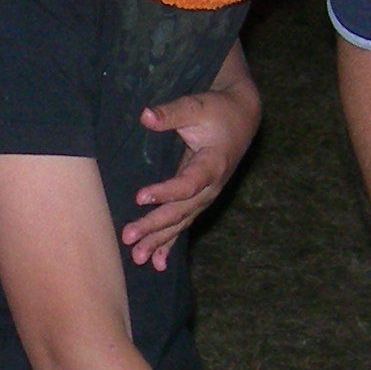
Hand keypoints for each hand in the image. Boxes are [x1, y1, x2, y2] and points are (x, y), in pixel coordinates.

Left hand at [119, 57, 258, 271]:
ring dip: (158, 241)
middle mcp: (211, 187)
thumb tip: (145, 115)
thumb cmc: (217, 110)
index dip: (165, 191)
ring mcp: (206, 196)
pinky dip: (170, 244)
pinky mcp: (199, 200)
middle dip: (154, 226)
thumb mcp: (196, 106)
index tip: (140, 197)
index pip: (188, 184)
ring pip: (181, 223)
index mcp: (212, 164)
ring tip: (137, 257)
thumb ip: (172, 113)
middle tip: (128, 237)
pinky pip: (184, 225)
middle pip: (181, 211)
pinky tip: (157, 264)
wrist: (242, 118)